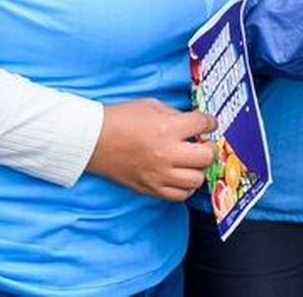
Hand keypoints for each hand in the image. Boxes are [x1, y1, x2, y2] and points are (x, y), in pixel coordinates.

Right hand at [85, 99, 215, 201]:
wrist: (92, 140)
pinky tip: (182, 176)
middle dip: (209, 147)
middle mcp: (166, 154)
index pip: (203, 125)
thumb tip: (193, 124)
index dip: (210, 122)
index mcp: (167, 129)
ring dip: (198, 168)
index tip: (208, 123)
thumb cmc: (119, 119)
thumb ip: (175, 115)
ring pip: (196, 179)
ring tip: (192, 161)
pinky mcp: (150, 188)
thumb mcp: (151, 106)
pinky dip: (186, 187)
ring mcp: (158, 174)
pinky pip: (179, 196)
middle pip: (206, 156)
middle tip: (203, 143)